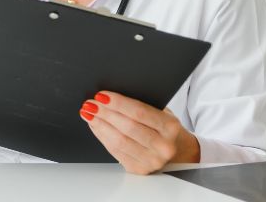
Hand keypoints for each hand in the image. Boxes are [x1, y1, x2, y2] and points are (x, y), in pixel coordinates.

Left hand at [80, 91, 199, 174]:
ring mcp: (152, 160)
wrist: (177, 150)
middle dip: (105, 113)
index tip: (101, 95)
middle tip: (90, 104)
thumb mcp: (161, 111)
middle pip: (127, 127)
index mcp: (170, 127)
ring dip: (100, 125)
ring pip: (119, 141)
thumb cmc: (163, 127)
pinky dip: (102, 136)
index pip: (140, 112)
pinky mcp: (139, 169)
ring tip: (89, 114)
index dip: (118, 103)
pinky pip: (115, 151)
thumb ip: (141, 105)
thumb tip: (109, 97)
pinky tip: (96, 126)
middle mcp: (163, 146)